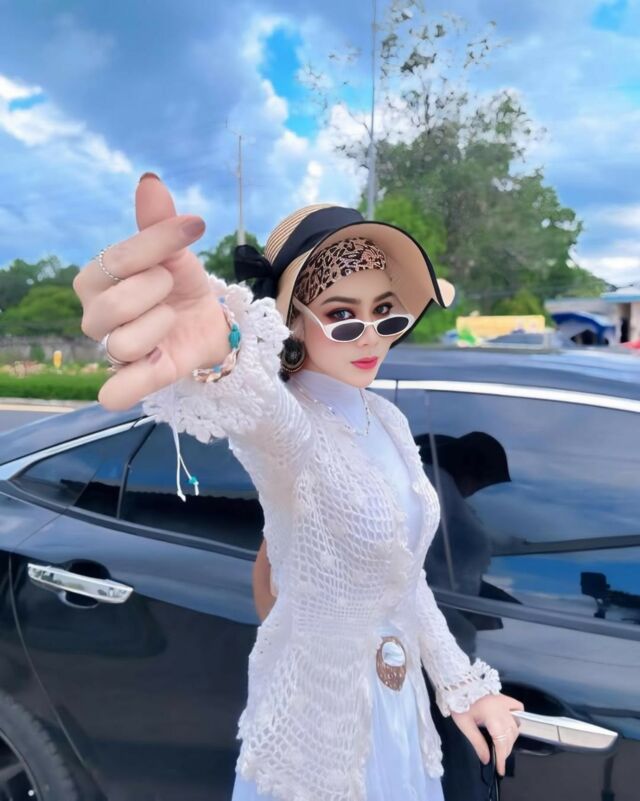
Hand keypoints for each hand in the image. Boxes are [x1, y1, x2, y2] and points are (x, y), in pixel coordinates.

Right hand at [73, 175, 230, 411]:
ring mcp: (114, 351)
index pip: (114, 261)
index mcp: (96, 280)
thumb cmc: (181, 284)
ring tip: (172, 318)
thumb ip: (158, 223)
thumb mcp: (176, 252)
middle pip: (112, 306)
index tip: (194, 227)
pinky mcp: (137, 380)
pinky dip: (140, 378)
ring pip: (121, 345)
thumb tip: (149, 182)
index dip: (156, 243)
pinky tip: (165, 356)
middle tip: (171, 287)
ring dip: (159, 326)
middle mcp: (95, 317)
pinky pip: (115, 394)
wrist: (210, 321)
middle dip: (156, 290)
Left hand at [450, 692, 523, 775]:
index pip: (501, 743)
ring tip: (501, 744)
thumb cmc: (459, 702)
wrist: (458, 683)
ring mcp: (505, 702)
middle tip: (498, 757)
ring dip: (510, 738)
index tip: (500, 769)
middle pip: (509, 736)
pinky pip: (517, 707)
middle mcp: (502, 710)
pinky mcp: (504, 697)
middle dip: (505, 750)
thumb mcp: (465, 724)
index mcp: (492, 716)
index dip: (502, 758)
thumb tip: (486, 759)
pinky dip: (517, 717)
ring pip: (515, 726)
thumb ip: (477, 742)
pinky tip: (512, 723)